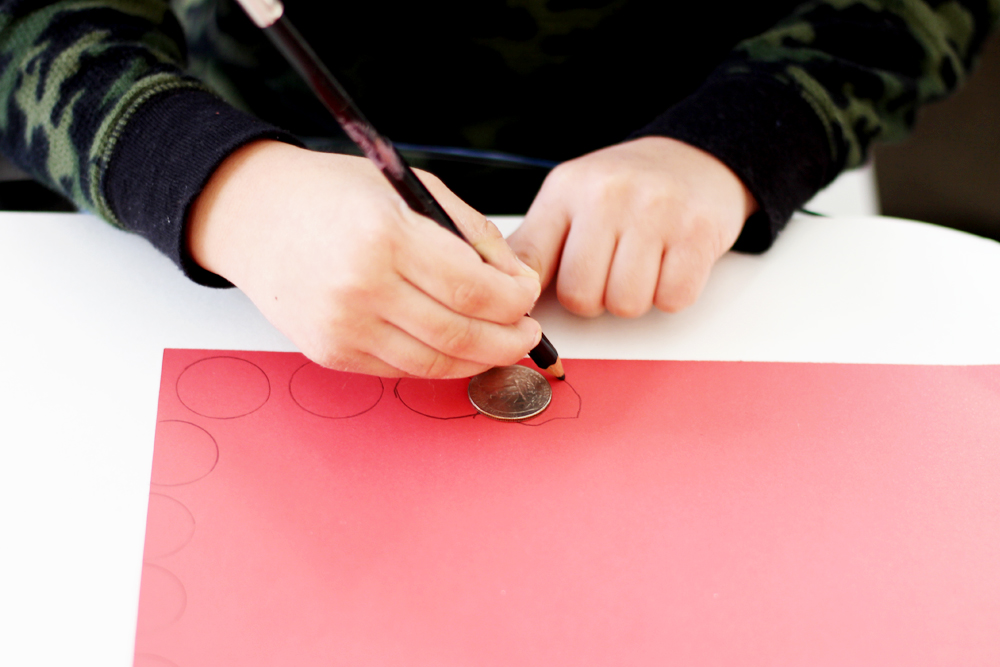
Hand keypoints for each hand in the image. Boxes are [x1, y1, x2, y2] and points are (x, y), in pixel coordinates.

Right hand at [187, 140, 541, 377]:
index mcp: (385, 237)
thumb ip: (472, 235)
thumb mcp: (413, 189)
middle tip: (528, 334)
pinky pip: (402, 370)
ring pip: (435, 363)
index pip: (474, 291)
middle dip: (509, 341)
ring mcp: (342, 327)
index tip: (528, 296)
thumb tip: (518, 283)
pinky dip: (440, 362)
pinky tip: (456, 346)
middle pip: (460, 336)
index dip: (515, 303)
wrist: (254, 216)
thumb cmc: (336, 195)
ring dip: (479, 359)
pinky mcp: (330, 352)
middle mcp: (360, 288)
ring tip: (500, 343)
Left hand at [508, 136, 757, 317]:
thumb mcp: (571, 199)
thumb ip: (535, 244)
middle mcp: (607, 195)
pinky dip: (671, 294)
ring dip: (634, 298)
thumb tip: (496, 289)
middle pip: (581, 297)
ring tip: (640, 265)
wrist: (697, 157)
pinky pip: (671, 298)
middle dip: (595, 298)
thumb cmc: (628, 188)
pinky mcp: (698, 232)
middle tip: (609, 270)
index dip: (527, 296)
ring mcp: (655, 212)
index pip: (528, 263)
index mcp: (566, 189)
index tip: (531, 307)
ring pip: (626, 304)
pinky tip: (669, 263)